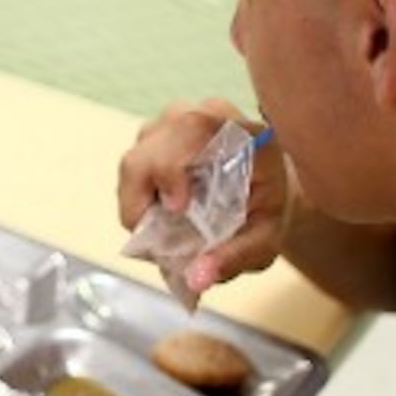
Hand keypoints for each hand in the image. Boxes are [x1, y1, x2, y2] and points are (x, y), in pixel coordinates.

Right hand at [117, 100, 287, 294]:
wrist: (263, 187)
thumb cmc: (266, 206)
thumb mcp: (265, 237)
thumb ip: (235, 257)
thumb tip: (195, 279)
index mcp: (235, 127)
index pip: (192, 128)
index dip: (171, 167)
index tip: (178, 208)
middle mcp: (194, 116)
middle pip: (148, 150)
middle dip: (143, 200)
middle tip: (161, 238)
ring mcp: (165, 126)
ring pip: (132, 163)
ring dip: (140, 205)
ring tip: (166, 231)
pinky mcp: (147, 142)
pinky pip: (129, 174)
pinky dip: (138, 202)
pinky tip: (162, 217)